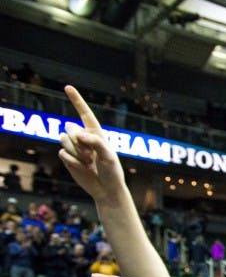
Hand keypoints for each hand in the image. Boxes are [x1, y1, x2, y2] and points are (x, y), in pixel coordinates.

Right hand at [58, 86, 126, 202]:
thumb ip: (96, 142)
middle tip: (90, 156)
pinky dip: (72, 161)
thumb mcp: (109, 156)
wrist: (106, 189)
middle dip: (78, 141)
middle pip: (70, 127)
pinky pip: (62, 153)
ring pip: (63, 138)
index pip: (85, 114)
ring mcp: (74, 147)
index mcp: (96, 133)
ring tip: (88, 162)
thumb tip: (80, 134)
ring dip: (75, 151)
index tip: (67, 87)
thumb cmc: (112, 172)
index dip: (77, 100)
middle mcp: (83, 138)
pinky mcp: (67, 158)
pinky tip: (82, 168)